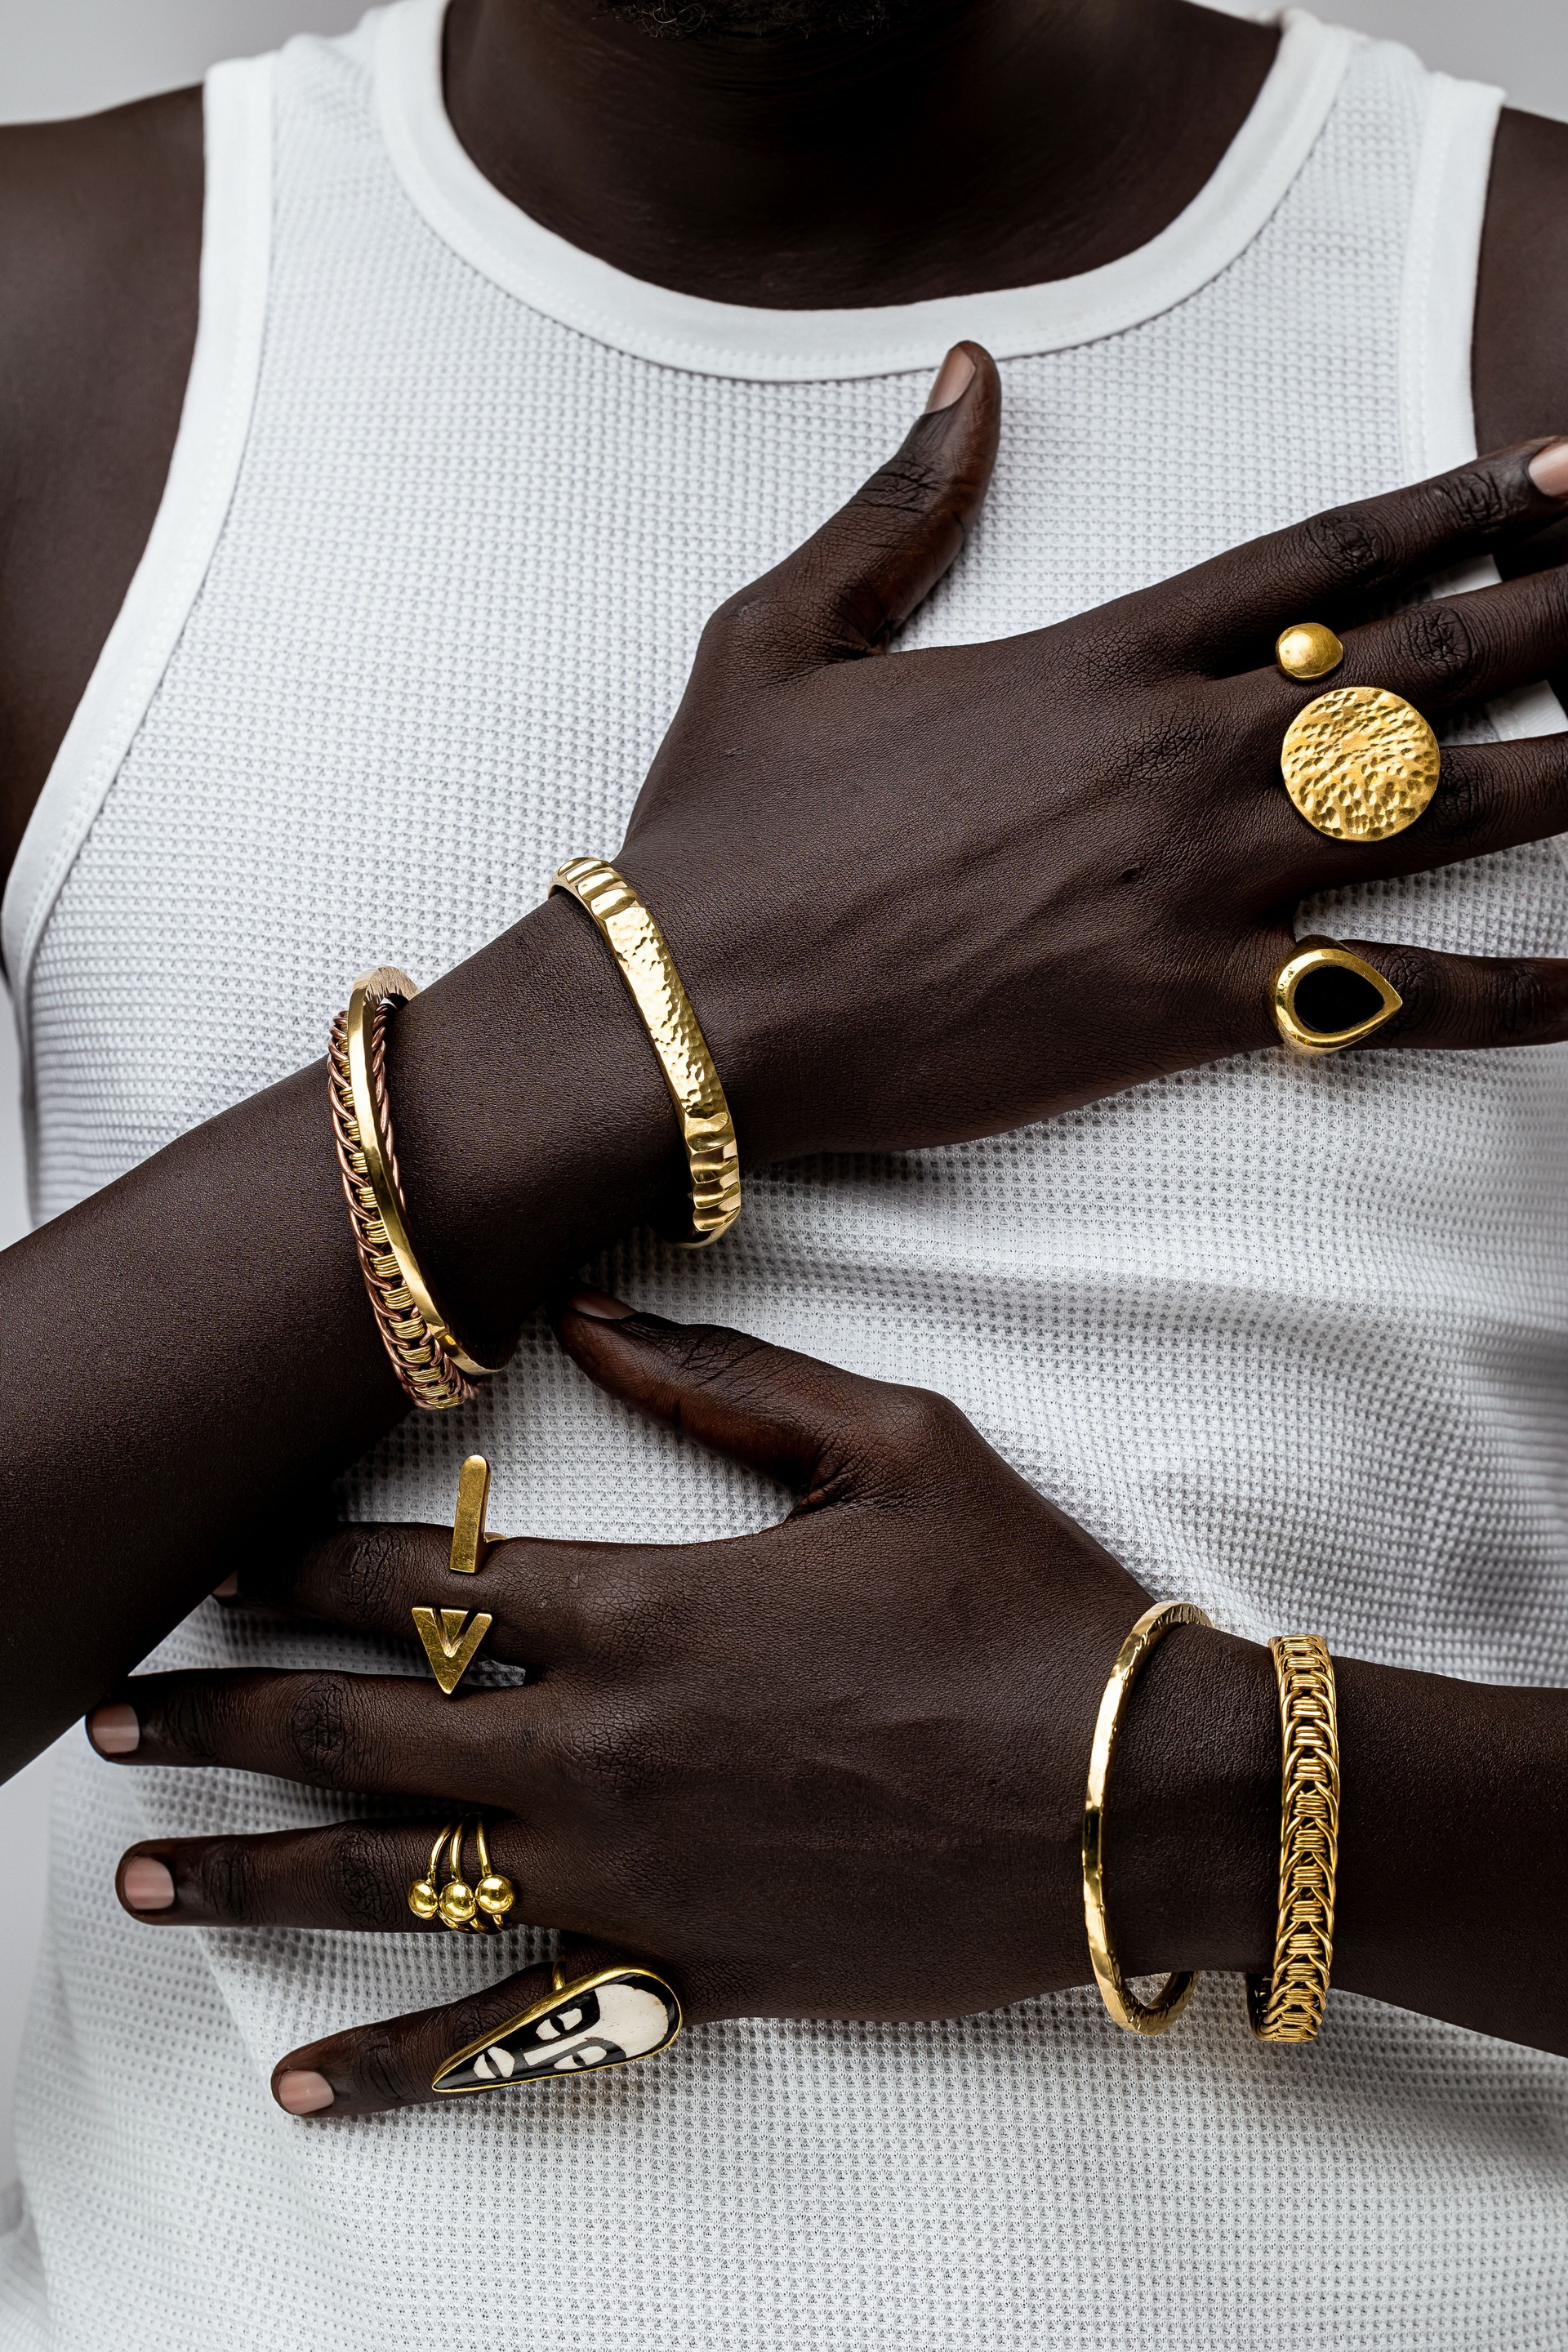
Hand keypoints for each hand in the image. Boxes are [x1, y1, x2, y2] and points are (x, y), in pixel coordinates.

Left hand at [94, 1296, 1276, 2116]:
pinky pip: (510, 2026)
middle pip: (357, 1729)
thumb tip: (589, 1314)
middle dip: (217, 1719)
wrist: (1133, 1792)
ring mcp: (634, 1870)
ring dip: (252, 1871)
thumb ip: (726, 1378)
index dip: (298, 1573)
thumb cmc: (1023, 1604)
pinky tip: (303, 2079)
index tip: (218, 1573)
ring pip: (394, 1876)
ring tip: (141, 1879)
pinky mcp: (691, 1968)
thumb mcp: (894, 1441)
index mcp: (644, 1603)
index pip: (418, 1580)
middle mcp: (603, 1742)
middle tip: (111, 1720)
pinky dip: (395, 2061)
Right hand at [617, 345, 1567, 1161]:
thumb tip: (964, 380)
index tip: (1565, 475)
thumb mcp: (781, 632)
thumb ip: (894, 505)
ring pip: (1435, 807)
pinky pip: (1384, 997)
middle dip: (1563, 616)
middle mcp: (1174, 751)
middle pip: (1422, 665)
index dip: (1459, 509)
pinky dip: (1506, 996)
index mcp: (1094, 655)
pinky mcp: (1183, 1004)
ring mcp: (1193, 880)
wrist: (687, 1008)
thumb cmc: (727, 833)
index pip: (1319, 560)